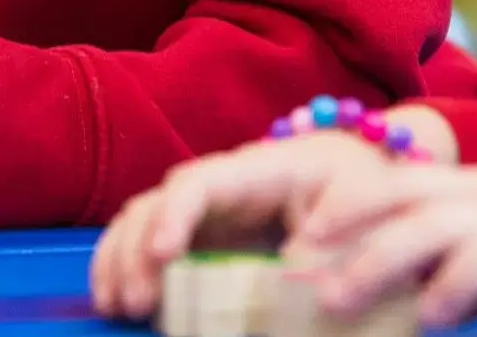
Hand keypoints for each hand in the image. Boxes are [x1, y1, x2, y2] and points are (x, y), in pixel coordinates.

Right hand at [91, 120, 444, 319]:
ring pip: (140, 220)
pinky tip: (113, 300)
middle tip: (136, 303)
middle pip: (155, 203)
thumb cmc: (362, 182)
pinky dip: (123, 266)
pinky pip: (149, 241)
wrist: (364, 169)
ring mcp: (205, 210)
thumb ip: (327, 240)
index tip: (165, 255)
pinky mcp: (202, 235)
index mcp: (254, 171)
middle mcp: (217, 186)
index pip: (198, 182)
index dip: (174, 215)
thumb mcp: (358, 204)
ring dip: (119, 260)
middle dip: (135, 251)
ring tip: (114, 306)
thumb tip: (292, 275)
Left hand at [289, 138, 476, 333]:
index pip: (396, 191)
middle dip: (376, 257)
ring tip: (427, 317)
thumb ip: (434, 238)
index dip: (343, 212)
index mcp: (475, 194)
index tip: (292, 244)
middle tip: (327, 297)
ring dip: (460, 282)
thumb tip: (342, 273)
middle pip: (431, 223)